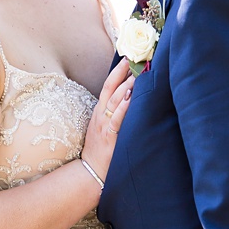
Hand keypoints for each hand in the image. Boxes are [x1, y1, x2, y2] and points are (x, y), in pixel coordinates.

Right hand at [80, 63, 136, 178]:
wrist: (91, 171)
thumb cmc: (101, 150)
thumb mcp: (104, 127)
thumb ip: (114, 113)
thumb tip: (130, 99)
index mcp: (100, 111)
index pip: (108, 85)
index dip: (117, 71)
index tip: (128, 57)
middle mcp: (101, 115)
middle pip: (110, 88)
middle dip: (121, 72)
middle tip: (133, 58)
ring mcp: (104, 125)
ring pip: (114, 101)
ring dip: (126, 86)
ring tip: (137, 74)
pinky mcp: (110, 137)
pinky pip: (117, 120)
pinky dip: (124, 108)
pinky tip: (131, 99)